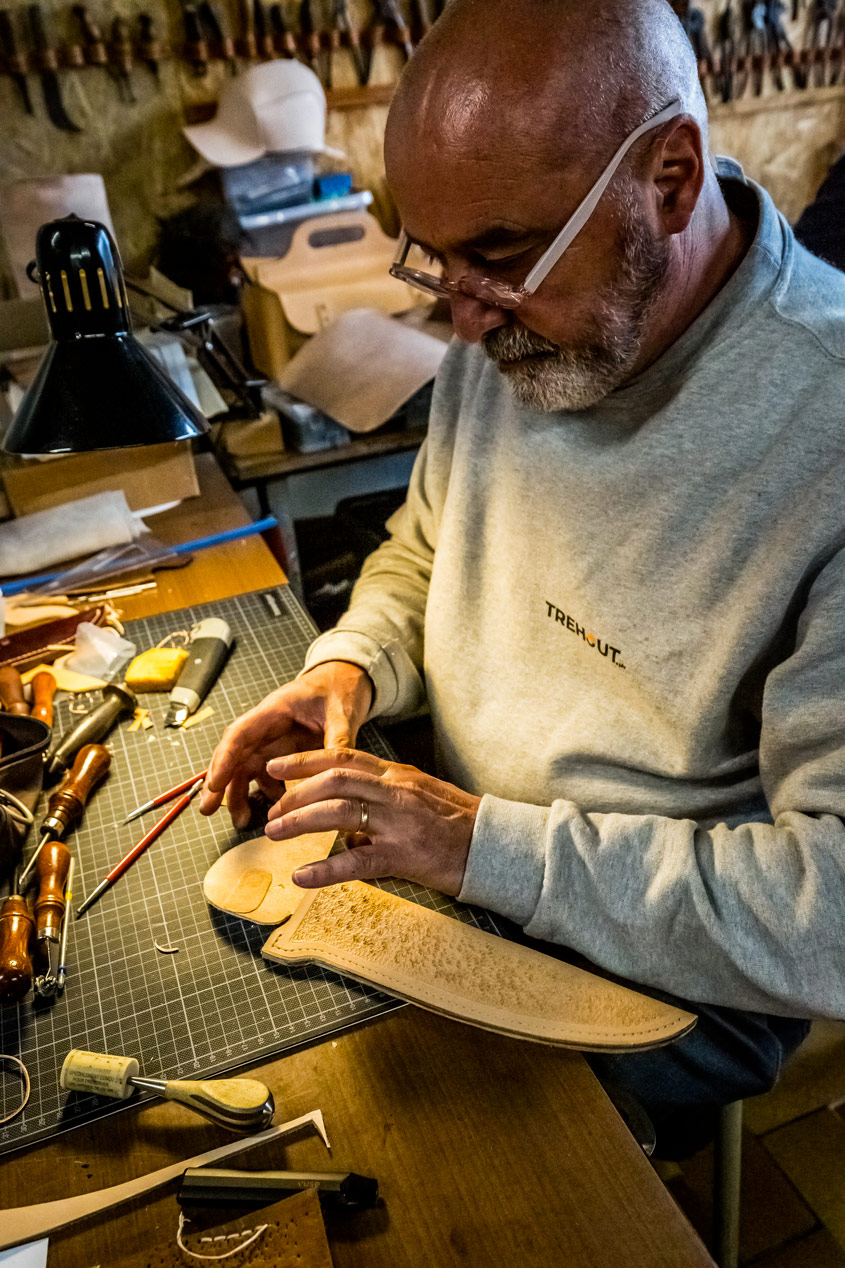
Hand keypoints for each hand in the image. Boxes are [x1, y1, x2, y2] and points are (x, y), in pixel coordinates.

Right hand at [199, 662, 372, 828]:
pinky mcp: (283, 754)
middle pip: (235, 754)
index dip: (225, 758)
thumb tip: (336, 771)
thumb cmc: (338, 688)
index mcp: (275, 710)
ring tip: (241, 821)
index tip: (214, 783)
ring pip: (247, 768)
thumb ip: (338, 739)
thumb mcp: (342, 711)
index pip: (240, 733)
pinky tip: (275, 812)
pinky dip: (267, 794)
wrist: (345, 681)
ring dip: (239, 793)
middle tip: (207, 809)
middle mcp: (267, 728)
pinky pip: (268, 776)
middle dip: (220, 782)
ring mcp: (273, 742)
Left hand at [264, 748, 480, 895]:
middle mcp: (395, 792)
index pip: (344, 759)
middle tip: (272, 807)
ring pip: (339, 813)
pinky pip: (356, 862)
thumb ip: (383, 803)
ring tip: (275, 832)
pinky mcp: (404, 856)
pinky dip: (324, 870)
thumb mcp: (420, 799)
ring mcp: (399, 823)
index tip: (277, 766)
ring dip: (300, 821)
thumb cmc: (460, 825)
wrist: (496, 846)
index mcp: (398, 776)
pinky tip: (302, 877)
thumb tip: (349, 831)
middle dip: (296, 791)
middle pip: (334, 780)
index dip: (305, 760)